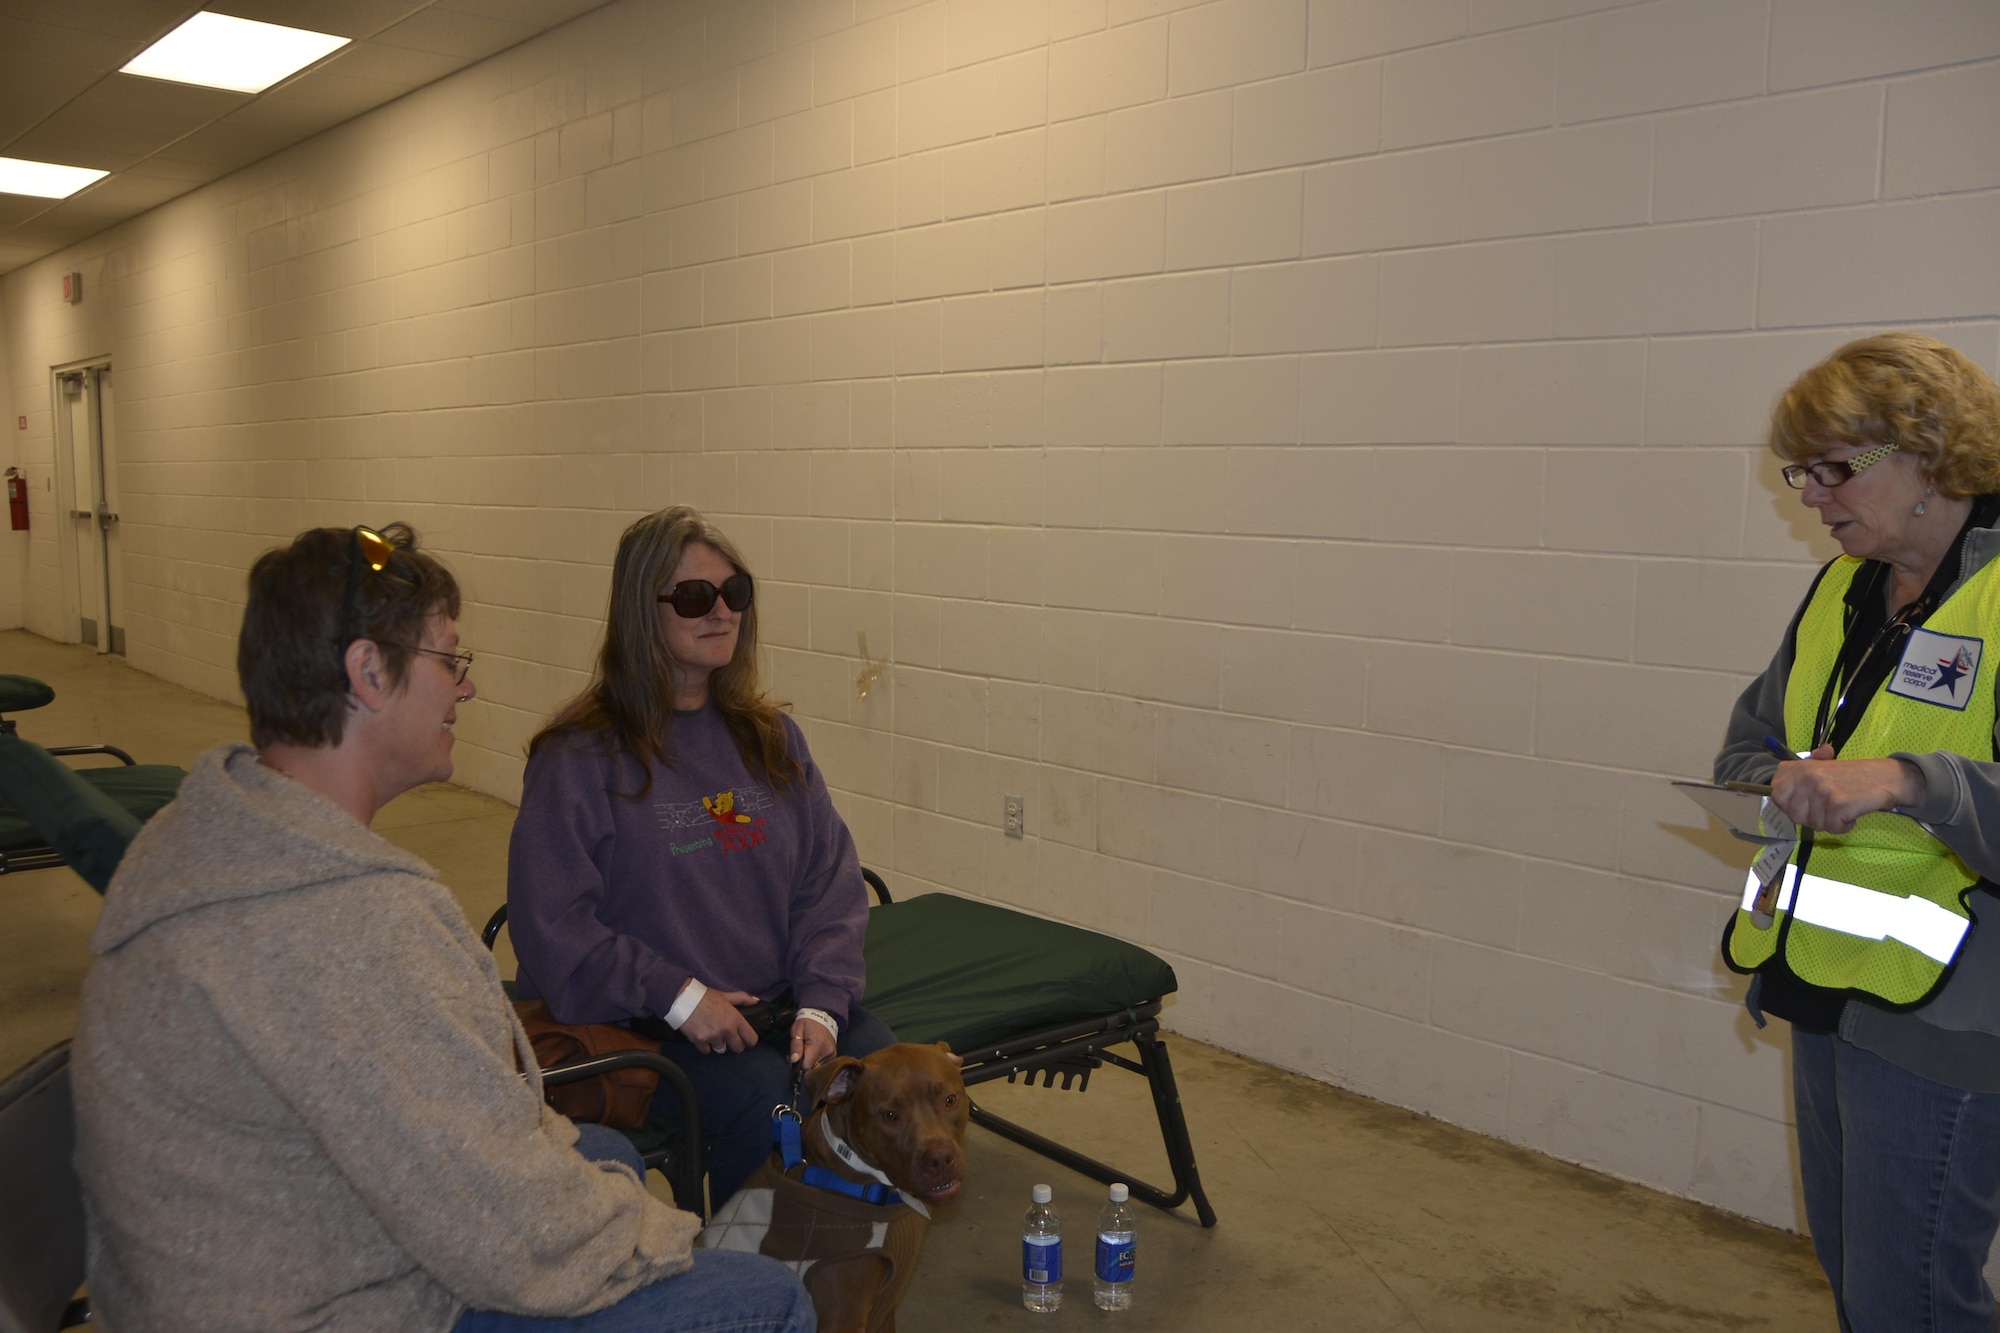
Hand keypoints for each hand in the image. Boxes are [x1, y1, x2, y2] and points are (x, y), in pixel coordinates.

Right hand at [679, 987, 759, 1053]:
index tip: (745, 1039)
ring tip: (713, 1035)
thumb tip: (756, 1001)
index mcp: (735, 1019)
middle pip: (738, 1048)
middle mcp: (726, 1030)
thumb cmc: (706, 996)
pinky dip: (705, 1046)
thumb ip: (742, 998)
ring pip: (721, 1050)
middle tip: (729, 1038)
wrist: (684, 999)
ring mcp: (713, 1037)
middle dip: (735, 1044)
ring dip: (718, 1044)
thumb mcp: (726, 995)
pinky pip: (707, 1051)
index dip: (749, 1040)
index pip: (751, 1039)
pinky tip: (703, 1037)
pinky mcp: (700, 1042)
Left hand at [790, 1015, 835, 1069]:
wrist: (822, 1015)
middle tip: (798, 1054)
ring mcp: (832, 1054)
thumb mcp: (797, 1029)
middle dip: (803, 1064)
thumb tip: (794, 1061)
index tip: (794, 1059)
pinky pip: (822, 1064)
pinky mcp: (833, 1055)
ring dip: (809, 1063)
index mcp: (817, 1045)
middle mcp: (827, 1052)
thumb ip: (795, 1046)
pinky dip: (816, 1061)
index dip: (798, 1066)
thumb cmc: (806, 1023)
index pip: (807, 1066)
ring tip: (806, 1052)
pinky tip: (812, 1053)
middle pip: (812, 1068)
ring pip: (817, 1067)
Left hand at [1770, 744, 1925, 833]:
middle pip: (1794, 815)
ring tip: (1843, 806)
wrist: (1886, 777)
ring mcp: (1822, 790)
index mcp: (1799, 768)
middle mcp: (1808, 777)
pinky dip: (1844, 826)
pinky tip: (1852, 813)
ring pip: (1814, 824)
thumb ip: (1797, 775)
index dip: (1790, 805)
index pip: (1777, 795)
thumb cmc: (1852, 776)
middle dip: (1811, 817)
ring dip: (1830, 821)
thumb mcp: (1822, 768)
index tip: (1805, 803)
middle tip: (1829, 806)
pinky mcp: (1838, 804)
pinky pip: (1833, 828)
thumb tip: (1774, 786)